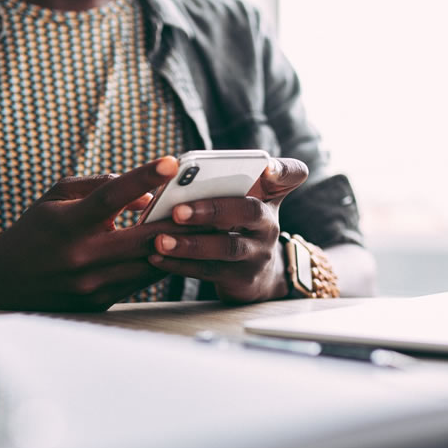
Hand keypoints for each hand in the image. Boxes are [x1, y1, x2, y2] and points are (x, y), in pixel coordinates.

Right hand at [0, 157, 183, 312]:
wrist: (1, 288)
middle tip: (204, 203)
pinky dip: (159, 263)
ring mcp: (92, 283)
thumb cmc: (33, 234)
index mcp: (67, 223)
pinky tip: (175, 249)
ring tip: (200, 226)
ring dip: (176, 244)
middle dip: (178, 219)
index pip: (111, 195)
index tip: (171, 162)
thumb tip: (145, 194)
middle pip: (144, 236)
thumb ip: (98, 187)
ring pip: (150, 262)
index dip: (143, 176)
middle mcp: (81, 255)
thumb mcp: (54, 199)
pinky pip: (141, 281)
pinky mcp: (100, 302)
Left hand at [148, 157, 308, 302]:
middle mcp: (269, 223)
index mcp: (269, 195)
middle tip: (178, 210)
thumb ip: (223, 181)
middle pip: (249, 212)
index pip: (291, 175)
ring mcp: (259, 253)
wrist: (255, 274)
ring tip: (160, 240)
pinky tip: (156, 258)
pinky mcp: (243, 279)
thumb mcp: (242, 198)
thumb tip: (170, 173)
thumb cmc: (237, 224)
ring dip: (191, 245)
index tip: (266, 167)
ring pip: (227, 248)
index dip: (281, 170)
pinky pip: (210, 271)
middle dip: (213, 210)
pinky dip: (180, 265)